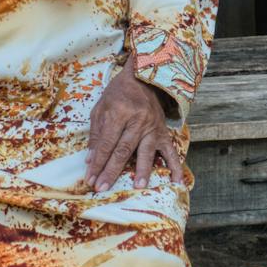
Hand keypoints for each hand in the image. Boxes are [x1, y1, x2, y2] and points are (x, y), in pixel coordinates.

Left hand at [84, 67, 181, 192]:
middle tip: (102, 188)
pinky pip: (171, 151)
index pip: (107, 143)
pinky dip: (175, 167)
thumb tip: (89, 160)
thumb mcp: (101, 108)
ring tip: (137, 186)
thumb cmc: (118, 93)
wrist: (144, 77)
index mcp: (119, 112)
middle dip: (111, 171)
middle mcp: (137, 120)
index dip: (97, 162)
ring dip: (141, 170)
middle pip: (123, 150)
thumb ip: (96, 134)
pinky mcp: (164, 132)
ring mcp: (153, 127)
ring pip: (146, 152)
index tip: (90, 179)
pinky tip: (177, 181)